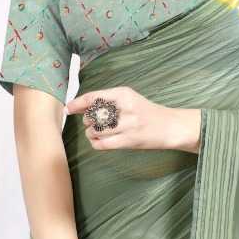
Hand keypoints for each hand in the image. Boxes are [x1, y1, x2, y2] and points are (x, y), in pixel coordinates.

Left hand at [64, 86, 200, 152]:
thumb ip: (107, 101)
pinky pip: (103, 144)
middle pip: (93, 115)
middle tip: (91, 123)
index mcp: (124, 94)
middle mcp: (126, 108)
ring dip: (91, 133)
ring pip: (96, 130)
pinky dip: (96, 143)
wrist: (170, 126)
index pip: (94, 97)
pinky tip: (98, 141)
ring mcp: (128, 125)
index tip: (68, 108)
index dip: (78, 104)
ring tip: (95, 133)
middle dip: (87, 121)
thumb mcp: (129, 99)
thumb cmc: (147, 113)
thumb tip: (79, 106)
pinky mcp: (130, 141)